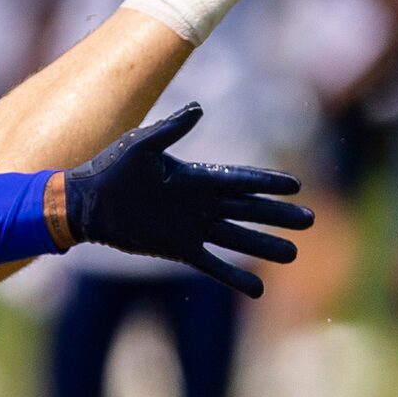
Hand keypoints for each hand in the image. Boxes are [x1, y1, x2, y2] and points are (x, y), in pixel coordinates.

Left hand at [60, 104, 311, 298]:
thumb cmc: (110, 169)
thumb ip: (171, 129)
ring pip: (238, 237)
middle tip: (310, 220)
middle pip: (249, 209)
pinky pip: (213, 264)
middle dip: (278, 214)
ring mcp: (192, 227)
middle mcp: (200, 203)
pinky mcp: (179, 249)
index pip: (241, 180)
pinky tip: (257, 288)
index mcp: (196, 177)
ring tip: (294, 253)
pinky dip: (234, 276)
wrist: (87, 204)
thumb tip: (199, 109)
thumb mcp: (141, 145)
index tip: (297, 185)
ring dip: (264, 245)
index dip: (269, 183)